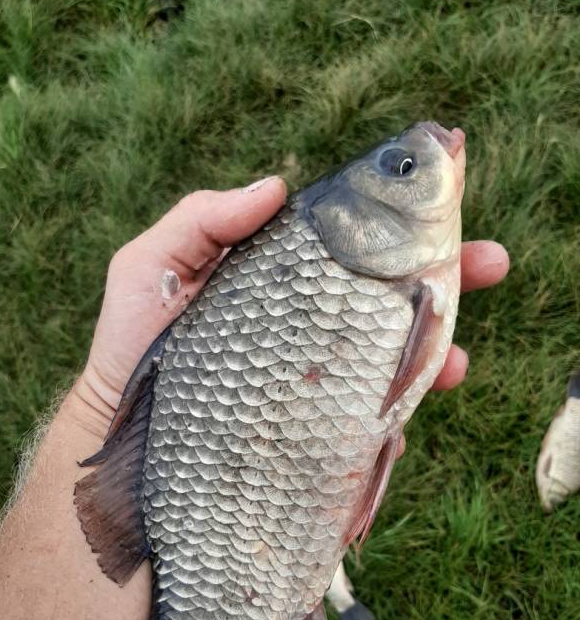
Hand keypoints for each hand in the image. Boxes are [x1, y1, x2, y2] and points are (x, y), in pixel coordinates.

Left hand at [72, 178, 508, 437]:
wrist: (127, 433)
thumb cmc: (134, 344)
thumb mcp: (150, 268)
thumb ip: (201, 219)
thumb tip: (277, 186)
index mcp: (283, 281)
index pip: (351, 245)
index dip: (398, 223)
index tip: (446, 199)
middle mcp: (310, 325)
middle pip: (390, 295)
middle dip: (449, 275)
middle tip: (493, 260)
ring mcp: (320, 375)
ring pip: (396, 353)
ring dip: (440, 344)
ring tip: (457, 352)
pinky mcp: (320, 425)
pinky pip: (373, 415)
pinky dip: (404, 406)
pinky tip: (416, 400)